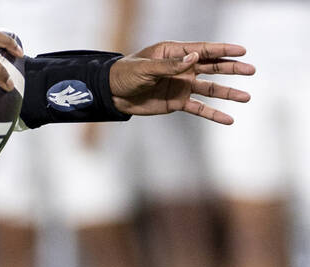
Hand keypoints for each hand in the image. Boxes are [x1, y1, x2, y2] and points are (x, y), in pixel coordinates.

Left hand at [109, 42, 253, 123]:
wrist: (112, 95)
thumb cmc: (126, 74)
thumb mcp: (146, 68)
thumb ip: (170, 65)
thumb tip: (195, 58)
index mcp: (176, 53)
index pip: (204, 50)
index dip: (223, 50)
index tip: (242, 50)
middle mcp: (183, 68)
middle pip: (213, 68)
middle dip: (232, 69)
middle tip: (251, 70)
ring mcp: (181, 86)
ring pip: (210, 89)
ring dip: (228, 93)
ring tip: (246, 96)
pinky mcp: (177, 103)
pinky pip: (199, 109)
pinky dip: (213, 114)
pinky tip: (228, 119)